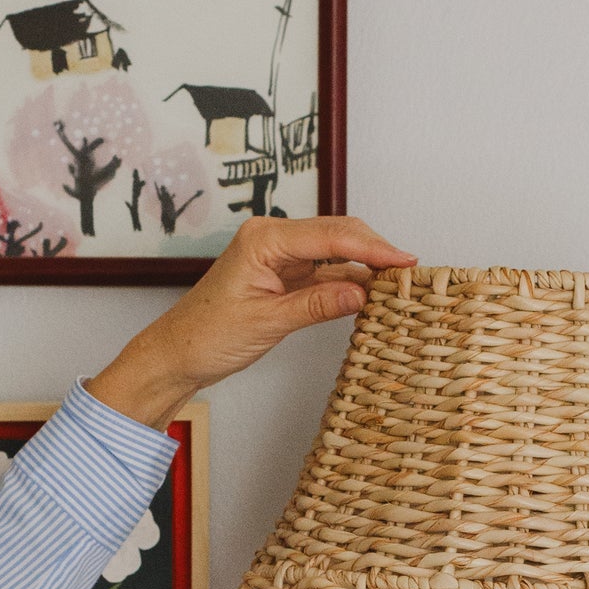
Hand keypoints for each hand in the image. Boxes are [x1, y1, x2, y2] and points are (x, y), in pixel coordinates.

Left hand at [85, 217, 415, 429]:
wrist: (177, 354)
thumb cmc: (206, 335)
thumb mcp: (267, 322)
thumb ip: (317, 304)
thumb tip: (363, 294)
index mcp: (264, 238)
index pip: (331, 236)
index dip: (373, 248)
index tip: (405, 262)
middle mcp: (273, 238)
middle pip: (339, 234)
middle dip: (376, 250)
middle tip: (411, 273)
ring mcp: (280, 256)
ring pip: (336, 252)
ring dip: (366, 266)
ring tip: (400, 284)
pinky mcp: (284, 275)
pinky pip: (326, 272)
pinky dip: (350, 281)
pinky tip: (372, 294)